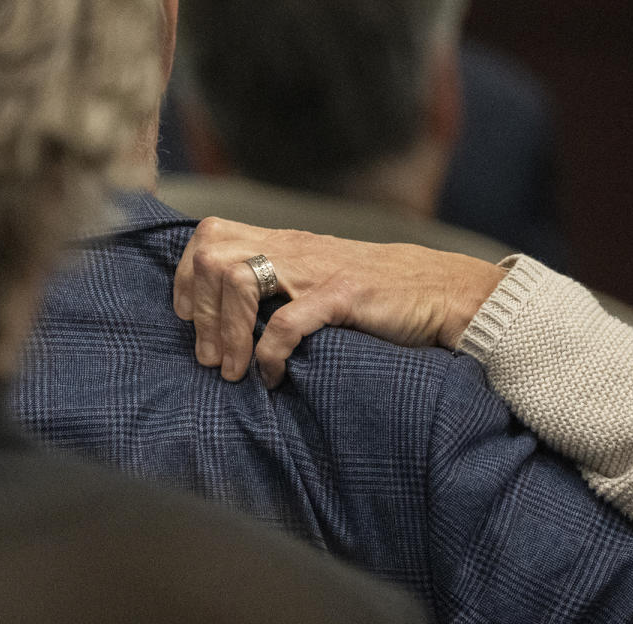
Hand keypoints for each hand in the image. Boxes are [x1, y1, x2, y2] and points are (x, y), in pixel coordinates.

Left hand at [173, 217, 505, 386]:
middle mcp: (296, 249)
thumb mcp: (325, 276)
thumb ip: (286, 282)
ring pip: (239, 282)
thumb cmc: (385, 293)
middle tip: (209, 356)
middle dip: (199, 310)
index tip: (189, 317)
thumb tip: (239, 315)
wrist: (445, 289)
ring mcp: (318, 270)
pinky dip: (269, 355)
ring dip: (225, 333)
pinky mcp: (344, 297)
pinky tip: (273, 377)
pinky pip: (286, 323)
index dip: (187, 275)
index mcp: (288, 243)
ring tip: (232, 371)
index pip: (212, 236)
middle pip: (212, 254)